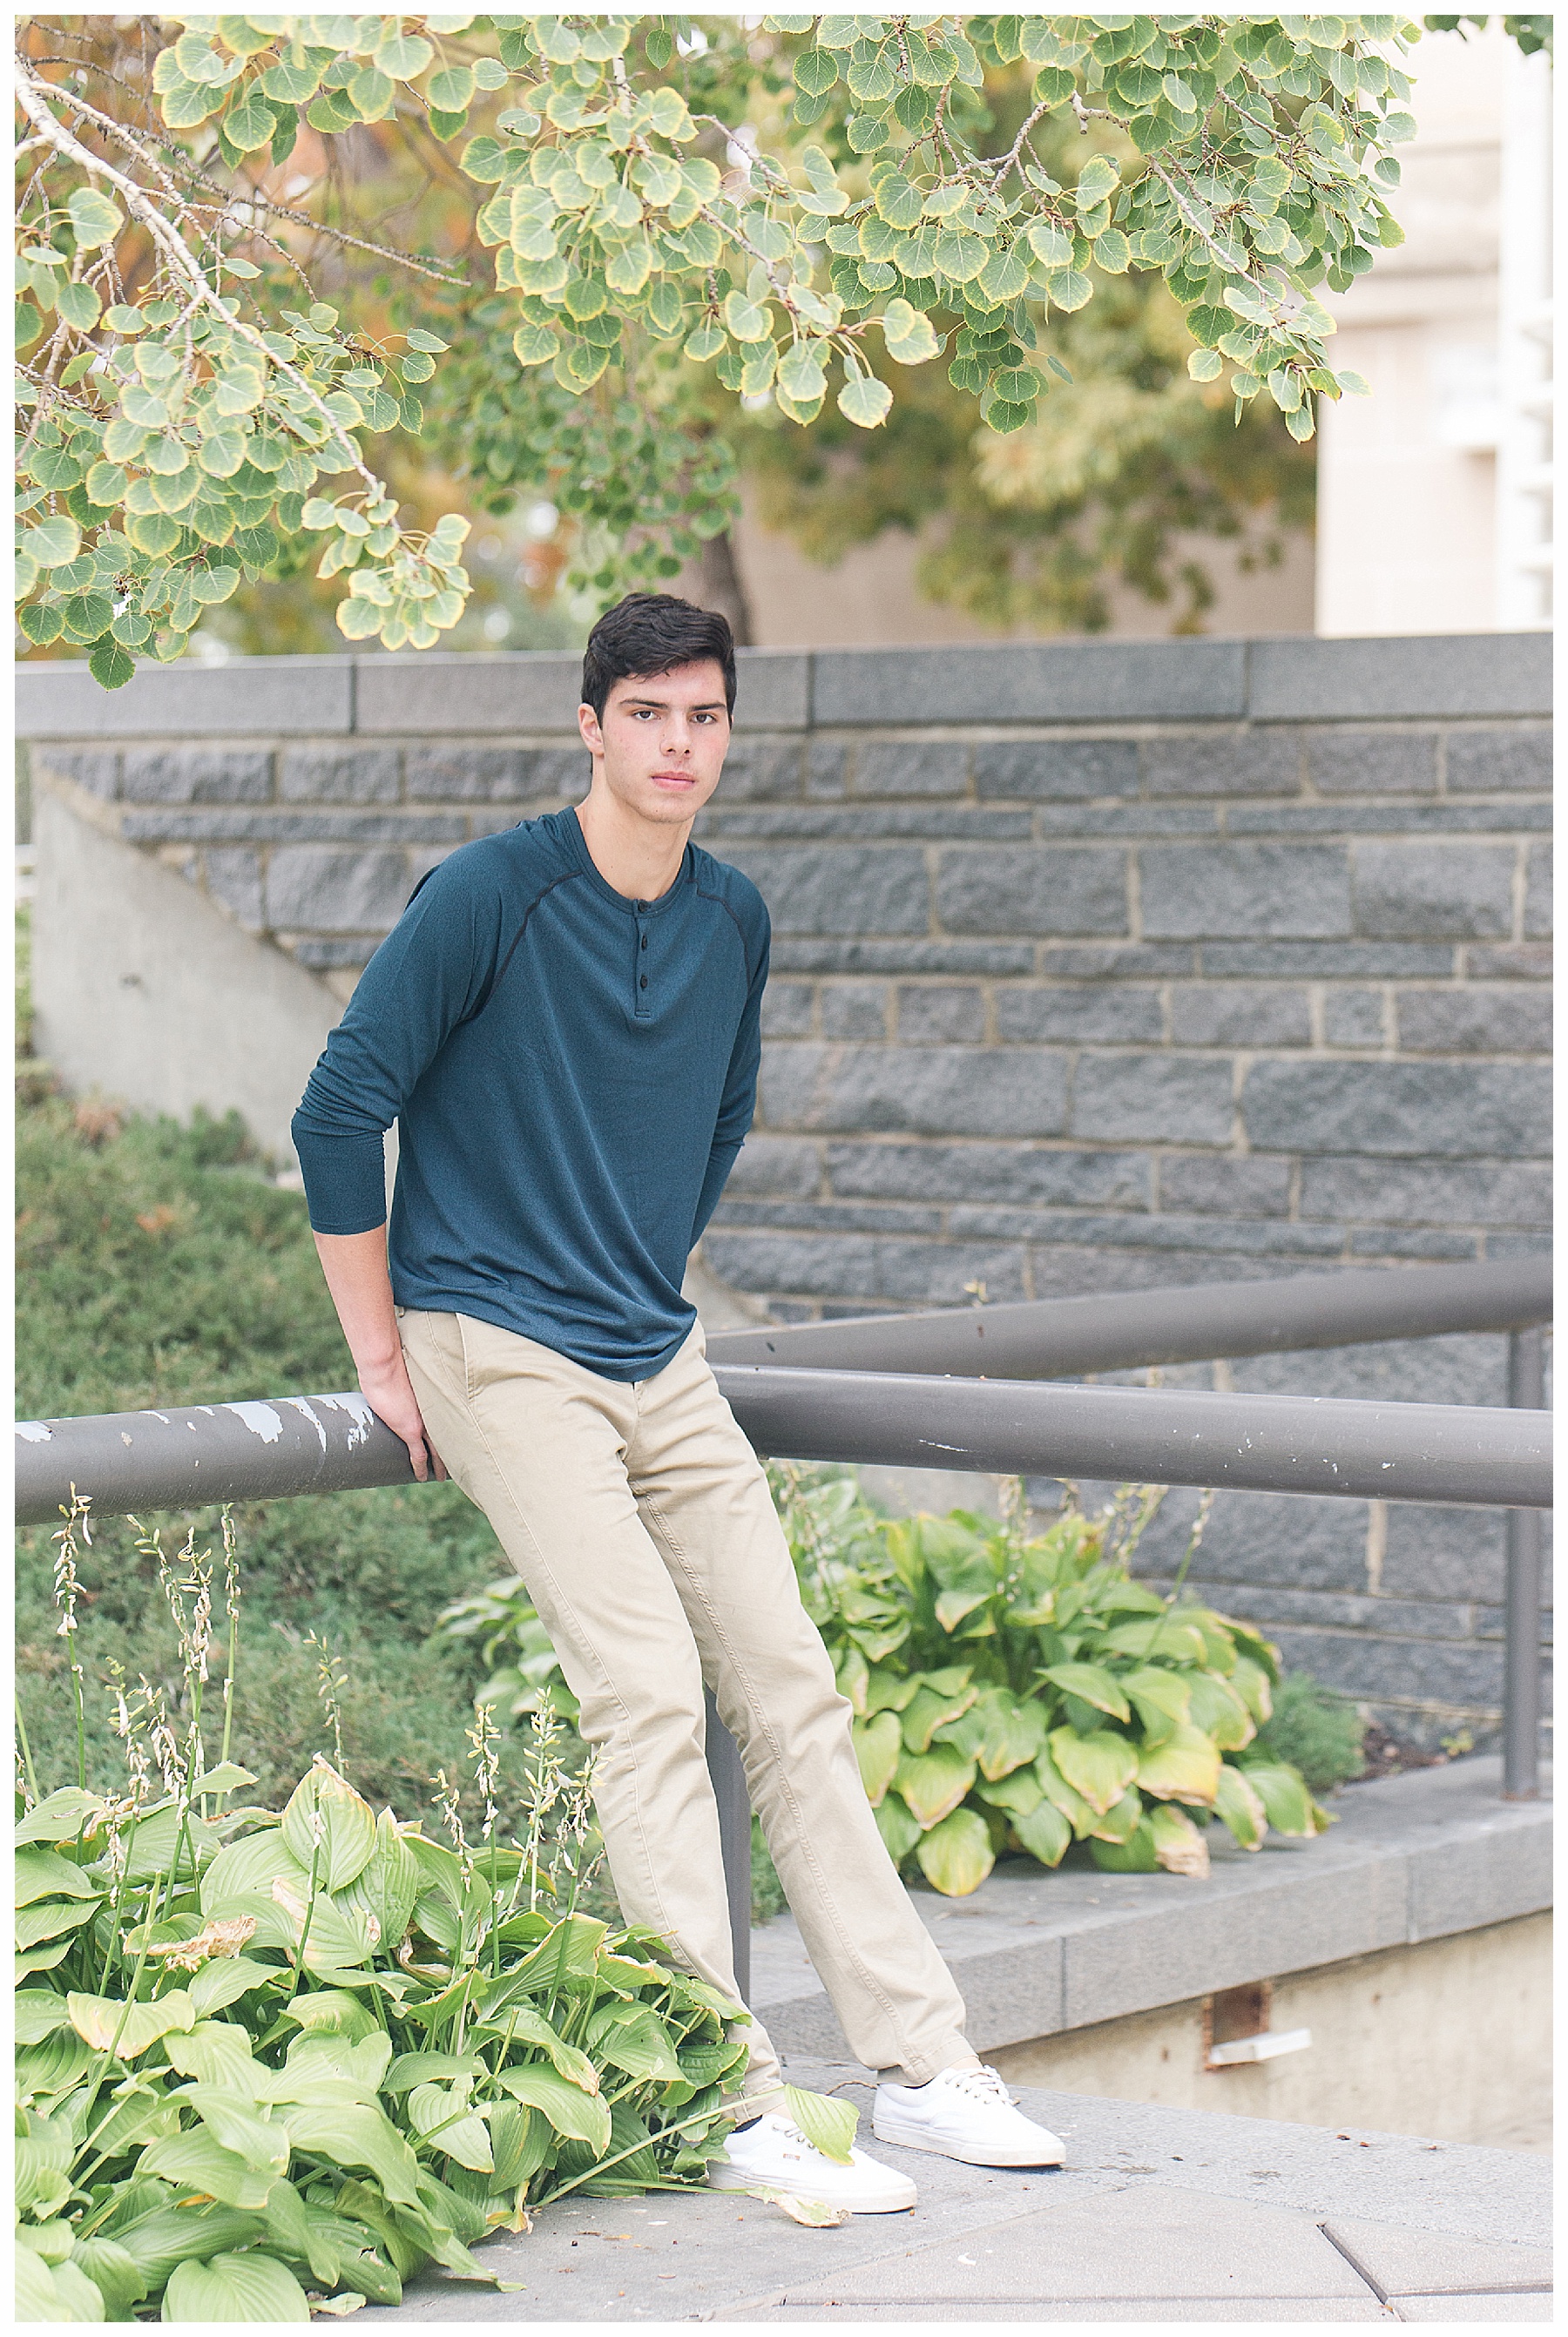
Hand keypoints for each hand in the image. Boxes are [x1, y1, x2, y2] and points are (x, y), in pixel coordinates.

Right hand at [358, 1354, 447, 1483]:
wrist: (384, 1364)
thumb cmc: (394, 1360)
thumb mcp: (411, 1367)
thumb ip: (413, 1374)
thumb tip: (405, 1373)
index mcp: (437, 1396)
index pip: (451, 1417)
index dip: (454, 1429)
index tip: (458, 1437)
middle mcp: (435, 1411)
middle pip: (450, 1435)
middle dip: (455, 1450)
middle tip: (459, 1463)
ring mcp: (423, 1422)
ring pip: (438, 1449)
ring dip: (441, 1465)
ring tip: (443, 1476)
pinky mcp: (409, 1430)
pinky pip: (418, 1455)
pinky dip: (421, 1468)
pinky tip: (423, 1477)